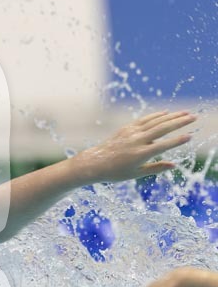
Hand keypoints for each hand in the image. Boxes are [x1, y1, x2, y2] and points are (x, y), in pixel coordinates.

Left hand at [69, 111, 194, 182]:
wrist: (94, 163)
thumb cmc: (115, 172)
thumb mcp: (136, 174)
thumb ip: (156, 168)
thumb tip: (174, 165)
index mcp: (140, 154)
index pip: (163, 146)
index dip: (177, 141)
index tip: (189, 136)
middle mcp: (136, 141)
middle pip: (162, 129)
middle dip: (179, 122)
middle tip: (193, 117)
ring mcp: (131, 133)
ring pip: (154, 122)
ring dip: (171, 116)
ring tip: (185, 113)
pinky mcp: (126, 129)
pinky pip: (144, 120)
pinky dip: (155, 116)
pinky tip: (166, 113)